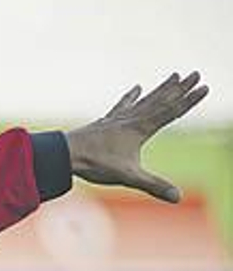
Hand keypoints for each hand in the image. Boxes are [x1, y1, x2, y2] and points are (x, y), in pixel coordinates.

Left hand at [65, 71, 208, 202]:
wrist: (63, 154)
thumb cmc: (94, 164)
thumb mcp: (127, 176)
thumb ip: (153, 185)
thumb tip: (177, 197)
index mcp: (140, 129)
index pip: (171, 111)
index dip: (190, 100)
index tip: (206, 86)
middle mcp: (131, 119)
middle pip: (161, 100)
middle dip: (180, 88)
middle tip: (197, 73)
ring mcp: (117, 119)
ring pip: (145, 100)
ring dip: (162, 89)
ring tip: (175, 75)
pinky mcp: (105, 122)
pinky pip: (123, 105)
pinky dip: (132, 97)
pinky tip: (136, 88)